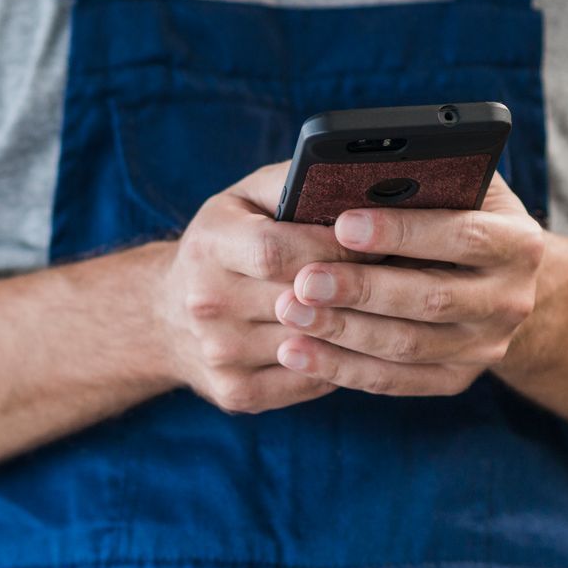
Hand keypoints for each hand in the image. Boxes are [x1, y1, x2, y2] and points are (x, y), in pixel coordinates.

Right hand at [158, 162, 372, 413]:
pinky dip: (341, 363)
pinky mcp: (235, 392)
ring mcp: (219, 354)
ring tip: (394, 309)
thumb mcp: (242, 200)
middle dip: (357, 287)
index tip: (380, 241)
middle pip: (300, 300)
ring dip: (359, 329)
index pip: (278, 251)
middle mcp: (207, 304)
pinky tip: (361, 345)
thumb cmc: (223, 246)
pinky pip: (309, 382)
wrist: (163, 318)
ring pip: (312, 345)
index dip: (336, 247)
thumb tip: (356, 175)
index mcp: (208, 246)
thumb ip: (291, 183)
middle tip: (403, 275)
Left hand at [273, 175, 545, 396]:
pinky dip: (339, 368)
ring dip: (342, 332)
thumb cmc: (453, 214)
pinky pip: (392, 380)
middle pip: (432, 299)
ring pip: (407, 346)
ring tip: (289, 312)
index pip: (462, 235)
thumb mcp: (454, 187)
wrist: (494, 280)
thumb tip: (353, 178)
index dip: (403, 231)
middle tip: (304, 279)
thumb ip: (420, 181)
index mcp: (517, 241)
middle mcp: (511, 299)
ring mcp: (484, 347)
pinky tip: (295, 352)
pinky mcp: (454, 380)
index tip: (344, 223)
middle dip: (363, 289)